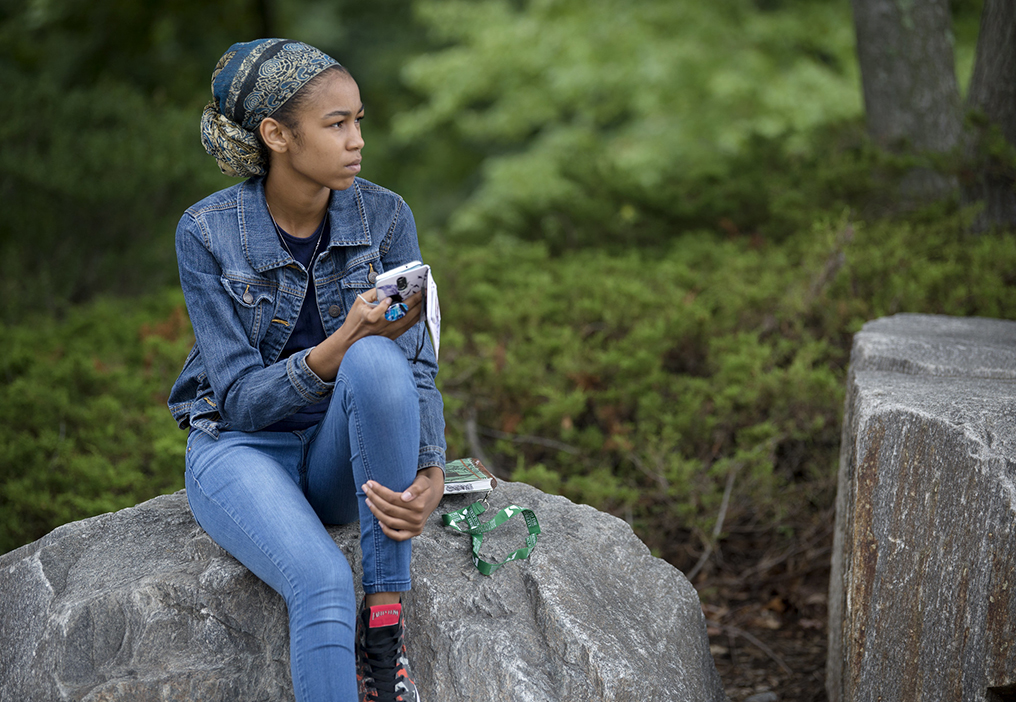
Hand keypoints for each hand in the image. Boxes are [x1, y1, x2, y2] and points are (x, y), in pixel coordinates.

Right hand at [306, 289, 421, 380]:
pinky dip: (416, 318)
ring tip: (426, 299)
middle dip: (415, 301)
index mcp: (371, 317)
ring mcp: (389, 332)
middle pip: (402, 313)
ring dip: (418, 309)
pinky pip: (408, 326)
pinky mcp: (393, 336)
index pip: (383, 308)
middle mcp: (382, 325)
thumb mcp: (359, 303)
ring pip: (408, 320)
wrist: (352, 341)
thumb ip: (372, 294)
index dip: (388, 302)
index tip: (394, 296)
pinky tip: (421, 310)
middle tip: (424, 291)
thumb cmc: (355, 320)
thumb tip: (387, 287)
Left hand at [363, 466, 443, 540]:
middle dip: (374, 498)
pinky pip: (397, 537)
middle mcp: (417, 518)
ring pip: (389, 521)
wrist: (434, 496)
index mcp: (419, 504)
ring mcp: (415, 527)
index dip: (379, 491)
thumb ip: (415, 489)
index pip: (392, 498)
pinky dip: (387, 531)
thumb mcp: (423, 482)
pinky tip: (378, 521)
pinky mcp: (414, 533)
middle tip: (365, 489)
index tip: (369, 483)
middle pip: (388, 509)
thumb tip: (405, 497)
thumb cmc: (425, 487)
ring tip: (368, 501)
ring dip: (375, 512)